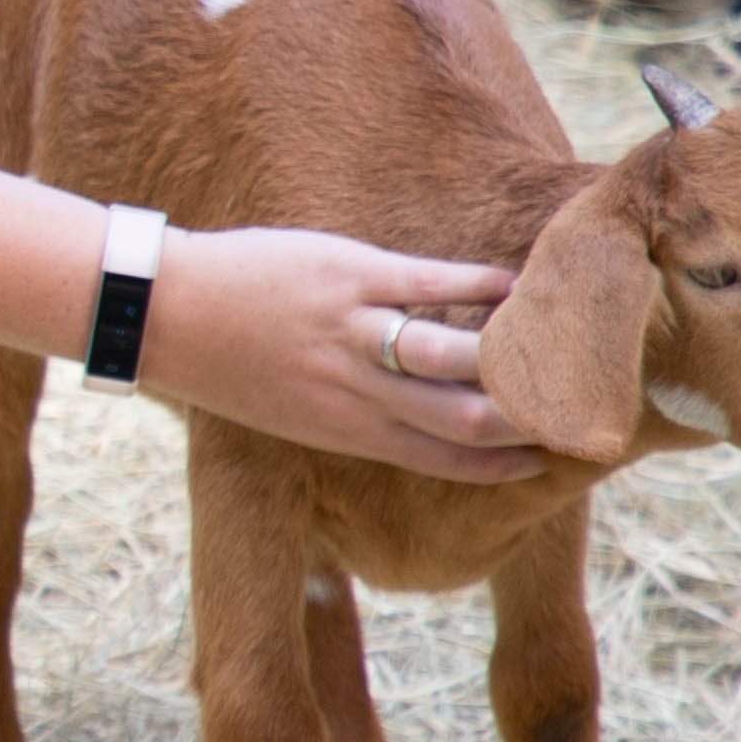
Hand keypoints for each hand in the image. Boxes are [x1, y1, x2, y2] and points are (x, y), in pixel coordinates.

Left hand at [152, 226, 543, 482]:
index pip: (443, 461)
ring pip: (455, 354)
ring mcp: (353, 334)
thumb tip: (410, 416)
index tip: (551, 458)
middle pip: (465, 418)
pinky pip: (431, 282)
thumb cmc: (223, 363)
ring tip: (560, 336)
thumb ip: (354, 415)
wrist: (161, 313)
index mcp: (345, 432)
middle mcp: (356, 392)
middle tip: (580, 399)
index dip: (504, 466)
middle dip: (527, 415)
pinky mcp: (347, 275)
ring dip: (516, 349)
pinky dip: (481, 283)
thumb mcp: (291, 411)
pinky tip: (515, 281)